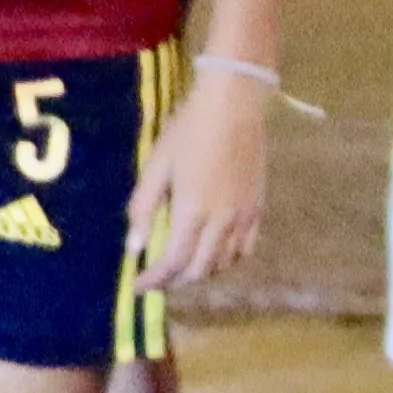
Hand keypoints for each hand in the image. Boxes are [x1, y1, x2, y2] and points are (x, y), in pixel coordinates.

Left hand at [125, 66, 270, 291]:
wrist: (234, 106)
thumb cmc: (188, 130)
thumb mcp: (156, 166)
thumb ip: (144, 208)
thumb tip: (134, 248)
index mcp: (193, 212)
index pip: (173, 263)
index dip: (153, 281)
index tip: (137, 286)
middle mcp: (221, 222)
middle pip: (199, 270)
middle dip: (173, 281)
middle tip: (156, 279)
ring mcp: (244, 216)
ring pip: (223, 263)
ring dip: (199, 272)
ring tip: (182, 267)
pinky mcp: (258, 208)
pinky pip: (245, 248)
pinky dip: (227, 260)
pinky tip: (214, 252)